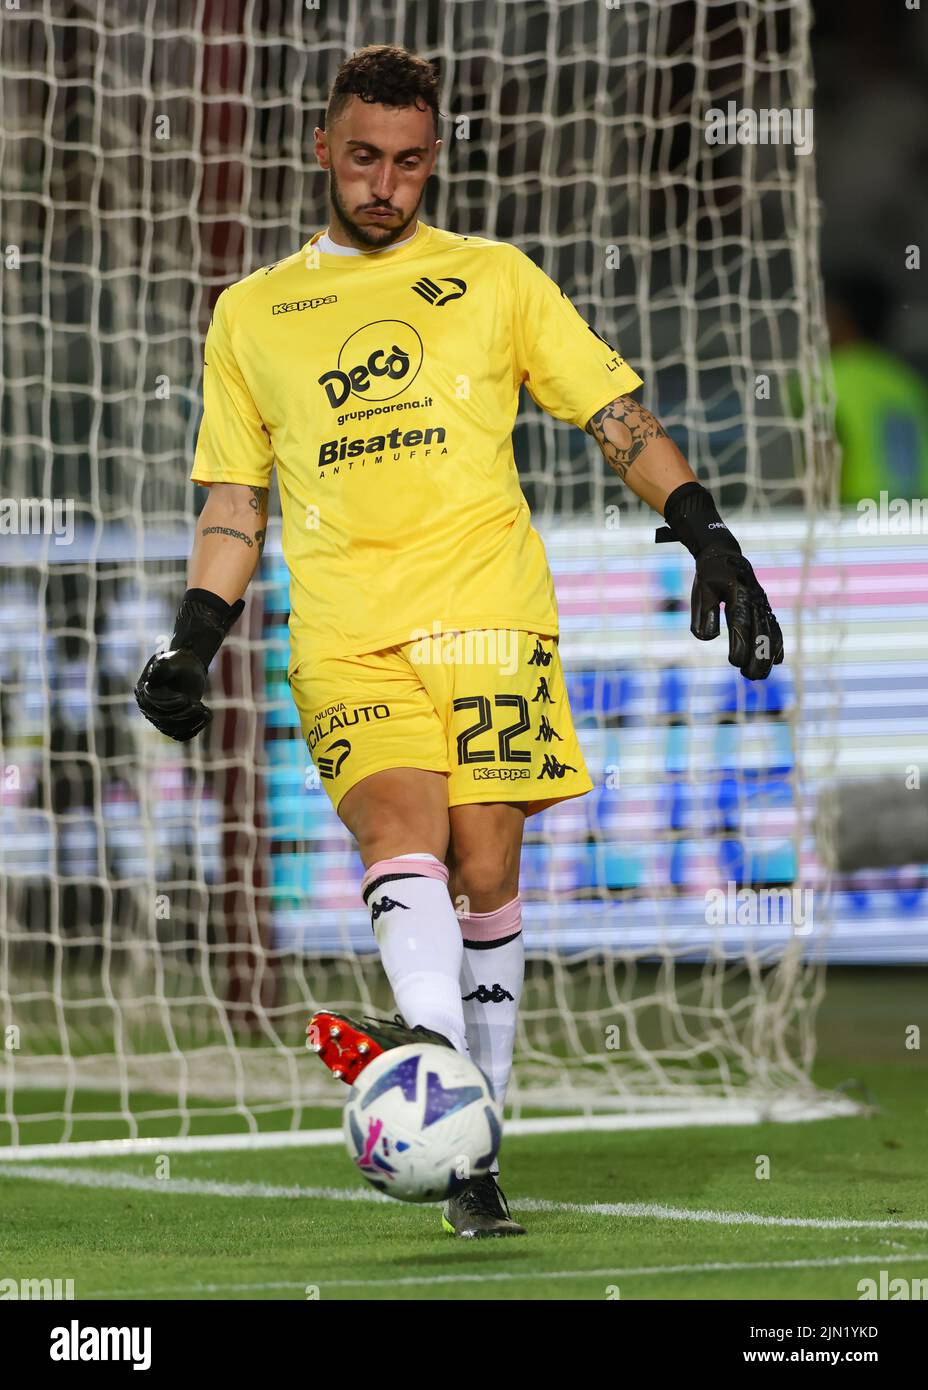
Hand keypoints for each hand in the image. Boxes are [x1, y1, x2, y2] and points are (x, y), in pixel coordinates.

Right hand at [134, 648, 211, 740]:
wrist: (187, 668)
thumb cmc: (179, 661)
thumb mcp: (172, 660)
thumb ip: (163, 667)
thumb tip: (152, 677)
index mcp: (144, 691)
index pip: (153, 704)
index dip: (169, 704)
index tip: (186, 698)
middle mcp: (148, 707)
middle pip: (163, 720)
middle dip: (183, 714)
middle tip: (198, 705)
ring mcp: (160, 717)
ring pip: (172, 729)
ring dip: (191, 722)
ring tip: (205, 710)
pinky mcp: (173, 723)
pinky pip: (181, 734)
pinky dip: (194, 729)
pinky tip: (207, 715)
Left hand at [690, 547, 783, 679]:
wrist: (724, 553)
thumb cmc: (709, 575)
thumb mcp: (702, 590)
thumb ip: (705, 613)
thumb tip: (707, 638)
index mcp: (738, 594)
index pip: (741, 624)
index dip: (740, 644)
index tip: (735, 663)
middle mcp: (755, 599)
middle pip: (761, 632)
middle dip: (757, 657)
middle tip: (750, 677)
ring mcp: (763, 603)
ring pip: (770, 632)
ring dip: (768, 656)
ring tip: (760, 675)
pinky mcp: (765, 607)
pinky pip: (775, 626)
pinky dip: (777, 643)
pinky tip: (778, 660)